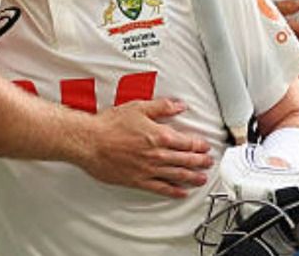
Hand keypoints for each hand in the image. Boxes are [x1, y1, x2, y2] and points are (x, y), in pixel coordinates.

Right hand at [81, 99, 212, 198]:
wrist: (90, 142)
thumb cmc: (110, 124)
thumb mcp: (138, 108)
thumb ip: (162, 106)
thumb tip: (179, 105)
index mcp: (159, 135)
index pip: (187, 142)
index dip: (199, 145)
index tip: (205, 147)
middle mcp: (157, 154)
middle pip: (186, 160)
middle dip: (200, 162)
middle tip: (208, 163)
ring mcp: (148, 169)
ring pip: (177, 175)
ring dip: (192, 177)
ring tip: (201, 179)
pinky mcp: (138, 180)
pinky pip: (160, 188)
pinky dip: (173, 191)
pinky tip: (181, 193)